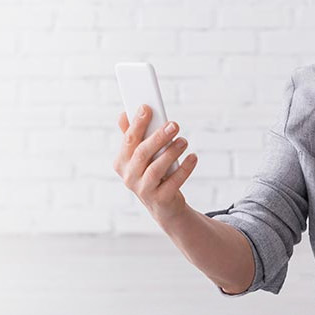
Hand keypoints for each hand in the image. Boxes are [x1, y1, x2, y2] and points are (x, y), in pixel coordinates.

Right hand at [114, 104, 196, 218]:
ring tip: (184, 141)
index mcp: (121, 162)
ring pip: (156, 168)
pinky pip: (174, 182)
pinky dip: (184, 169)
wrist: (163, 206)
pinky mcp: (161, 199)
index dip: (137, 123)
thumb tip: (123, 114)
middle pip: (142, 153)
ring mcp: (144, 190)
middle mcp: (129, 177)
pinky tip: (193, 157)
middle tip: (174, 124)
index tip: (147, 107)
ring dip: (171, 152)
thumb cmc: (151, 175)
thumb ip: (132, 137)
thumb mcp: (139, 157)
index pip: (128, 140)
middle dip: (158, 137)